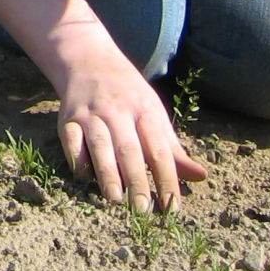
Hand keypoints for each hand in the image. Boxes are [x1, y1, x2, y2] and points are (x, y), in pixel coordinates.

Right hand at [58, 59, 207, 211]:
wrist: (89, 60)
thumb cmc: (129, 95)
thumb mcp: (155, 113)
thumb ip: (173, 148)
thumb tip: (200, 177)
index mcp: (145, 111)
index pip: (160, 150)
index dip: (168, 179)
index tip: (173, 207)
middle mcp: (118, 112)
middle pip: (129, 150)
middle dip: (137, 180)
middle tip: (143, 209)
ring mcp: (92, 114)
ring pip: (100, 145)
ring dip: (107, 172)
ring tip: (114, 199)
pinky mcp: (68, 119)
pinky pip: (72, 142)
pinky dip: (78, 160)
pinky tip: (85, 178)